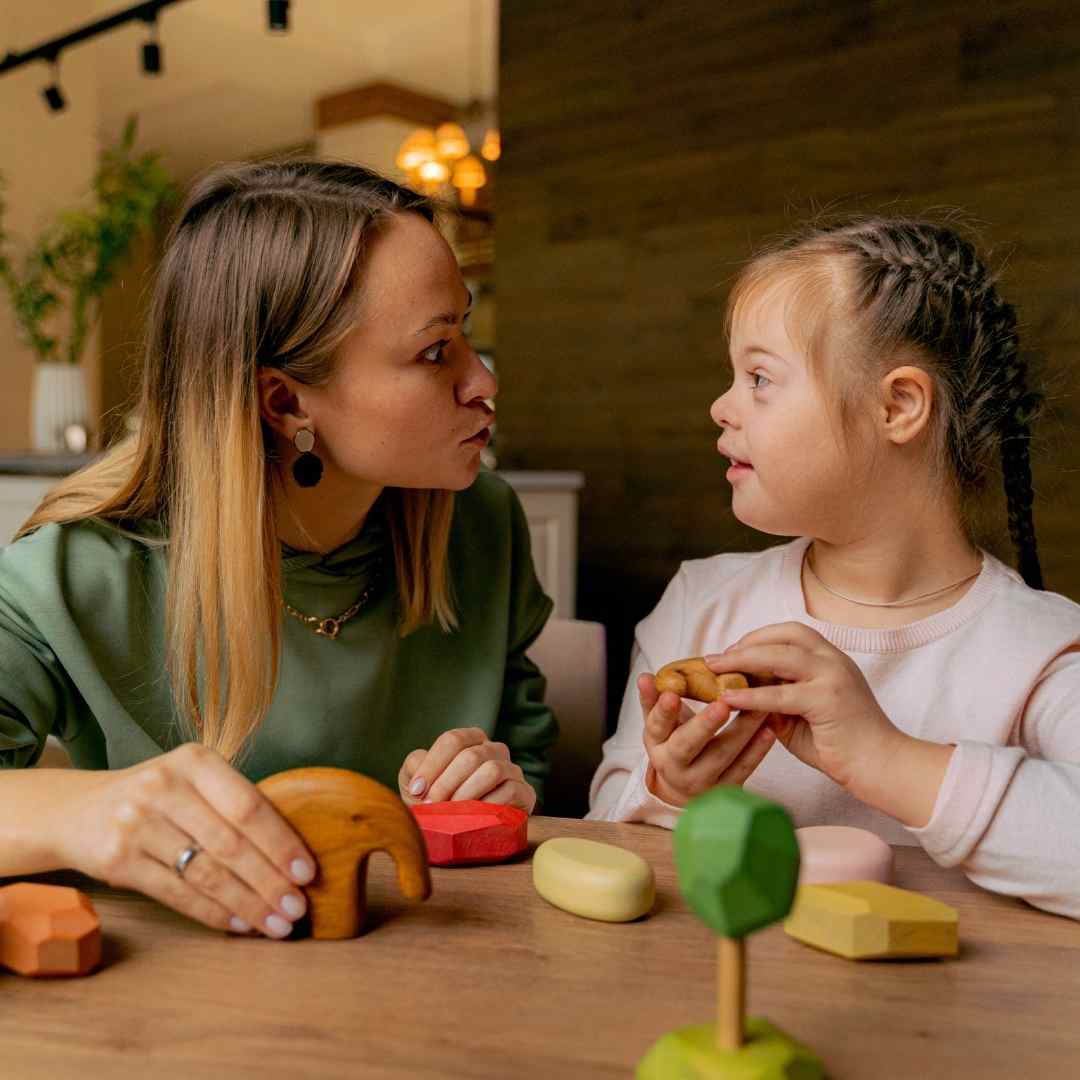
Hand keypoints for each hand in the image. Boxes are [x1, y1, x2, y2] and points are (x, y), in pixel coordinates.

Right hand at [50, 743, 315, 938]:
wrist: (77, 810)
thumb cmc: (158, 798)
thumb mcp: (192, 780)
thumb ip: (234, 803)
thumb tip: (293, 852)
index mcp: (195, 761)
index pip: (248, 805)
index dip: (281, 842)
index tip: (308, 872)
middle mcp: (164, 787)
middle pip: (231, 843)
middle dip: (270, 880)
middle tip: (298, 908)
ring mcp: (137, 823)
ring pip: (206, 873)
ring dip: (248, 904)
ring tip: (277, 924)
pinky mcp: (117, 860)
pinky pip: (177, 894)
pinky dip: (214, 912)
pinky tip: (240, 924)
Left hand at [398, 727, 536, 813]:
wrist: (463, 830)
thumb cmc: (438, 801)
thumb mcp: (417, 782)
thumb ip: (415, 767)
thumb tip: (420, 773)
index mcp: (471, 740)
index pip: (453, 740)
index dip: (432, 765)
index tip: (416, 790)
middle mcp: (494, 750)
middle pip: (471, 756)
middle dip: (446, 783)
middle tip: (431, 806)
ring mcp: (512, 770)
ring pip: (492, 770)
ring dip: (466, 793)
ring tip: (450, 813)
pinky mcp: (525, 793)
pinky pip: (510, 791)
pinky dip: (488, 805)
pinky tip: (472, 818)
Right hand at [639, 672, 776, 807]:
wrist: (685, 789)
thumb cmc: (674, 743)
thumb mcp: (659, 724)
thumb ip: (653, 700)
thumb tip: (644, 677)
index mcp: (657, 744)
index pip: (657, 725)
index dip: (663, 711)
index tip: (672, 694)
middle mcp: (675, 767)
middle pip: (688, 745)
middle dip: (705, 724)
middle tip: (722, 703)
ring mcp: (701, 781)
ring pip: (722, 755)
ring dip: (742, 730)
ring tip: (758, 706)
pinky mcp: (725, 789)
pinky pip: (743, 769)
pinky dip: (757, 750)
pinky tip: (769, 730)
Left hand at [705, 622, 903, 794]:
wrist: (882, 767)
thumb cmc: (841, 744)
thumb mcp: (801, 716)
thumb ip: (776, 700)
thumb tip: (740, 693)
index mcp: (830, 659)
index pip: (791, 633)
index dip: (759, 637)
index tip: (732, 650)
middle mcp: (833, 661)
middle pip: (784, 636)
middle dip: (744, 645)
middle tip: (715, 659)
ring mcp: (833, 677)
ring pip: (780, 656)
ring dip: (742, 661)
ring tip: (715, 670)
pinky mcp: (828, 700)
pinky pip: (780, 694)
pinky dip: (751, 695)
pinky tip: (729, 699)